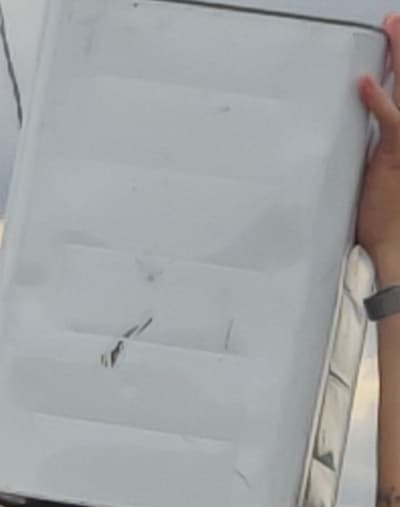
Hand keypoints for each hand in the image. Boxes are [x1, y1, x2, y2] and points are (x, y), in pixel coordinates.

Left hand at [360, 18, 399, 275]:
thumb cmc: (380, 212)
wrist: (391, 242)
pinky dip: (377, 100)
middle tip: (393, 19)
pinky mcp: (394, 154)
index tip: (393, 35)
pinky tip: (365, 81)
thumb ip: (370, 145)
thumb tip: (353, 130)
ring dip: (399, 58)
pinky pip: (390, 121)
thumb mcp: (374, 170)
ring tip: (390, 28)